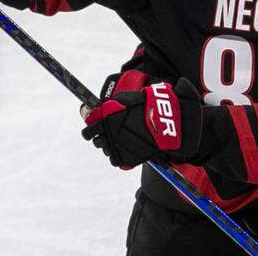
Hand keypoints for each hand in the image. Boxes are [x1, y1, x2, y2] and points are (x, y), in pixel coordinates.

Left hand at [81, 78, 202, 167]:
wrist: (168, 122)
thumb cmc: (150, 106)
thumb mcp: (129, 98)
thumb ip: (112, 103)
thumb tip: (96, 109)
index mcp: (107, 115)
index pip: (89, 123)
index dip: (90, 123)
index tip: (92, 124)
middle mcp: (108, 131)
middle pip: (92, 137)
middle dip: (97, 134)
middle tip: (105, 132)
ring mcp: (116, 146)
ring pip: (103, 148)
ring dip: (107, 143)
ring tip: (117, 139)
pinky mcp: (125, 158)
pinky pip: (114, 159)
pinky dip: (117, 154)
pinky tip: (124, 148)